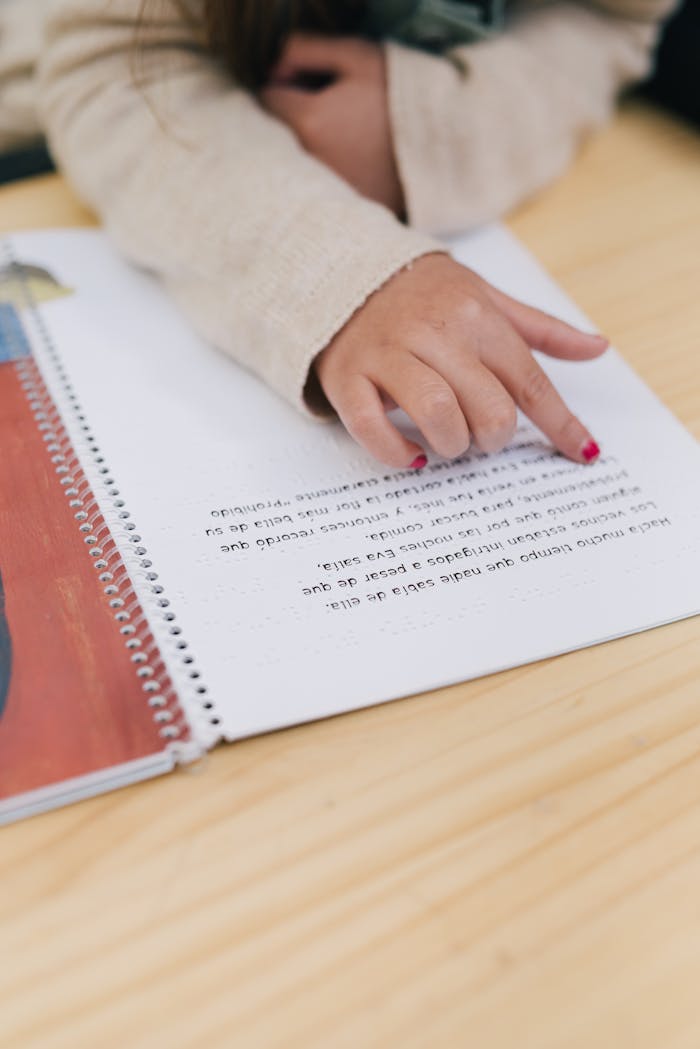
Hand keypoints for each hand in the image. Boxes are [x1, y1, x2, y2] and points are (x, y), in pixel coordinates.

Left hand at [260, 35, 403, 215]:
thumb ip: (303, 50)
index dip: (286, 83)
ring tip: (349, 135)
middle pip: (278, 134)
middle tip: (333, 108)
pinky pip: (323, 188)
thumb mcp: (355, 56)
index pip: (267, 98)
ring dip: (312, 146)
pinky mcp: (346, 208)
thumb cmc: (402, 96)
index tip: (310, 82)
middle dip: (295, 117)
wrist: (446, 146)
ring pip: (298, 162)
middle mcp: (308, 161)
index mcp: (306, 120)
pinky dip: (332, 174)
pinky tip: (359, 161)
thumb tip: (273, 66)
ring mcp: (325, 189)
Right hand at [314, 254, 607, 467]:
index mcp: (475, 317)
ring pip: (437, 415)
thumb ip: (540, 330)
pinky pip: (372, 427)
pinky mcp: (347, 376)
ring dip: (451, 445)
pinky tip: (410, 455)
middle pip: (488, 408)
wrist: (342, 269)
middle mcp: (434, 334)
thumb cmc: (422, 295)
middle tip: (481, 437)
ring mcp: (387, 355)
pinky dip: (396, 453)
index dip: (560, 423)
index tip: (582, 452)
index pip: (529, 380)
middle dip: (492, 438)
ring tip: (447, 443)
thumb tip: (597, 348)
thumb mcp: (486, 298)